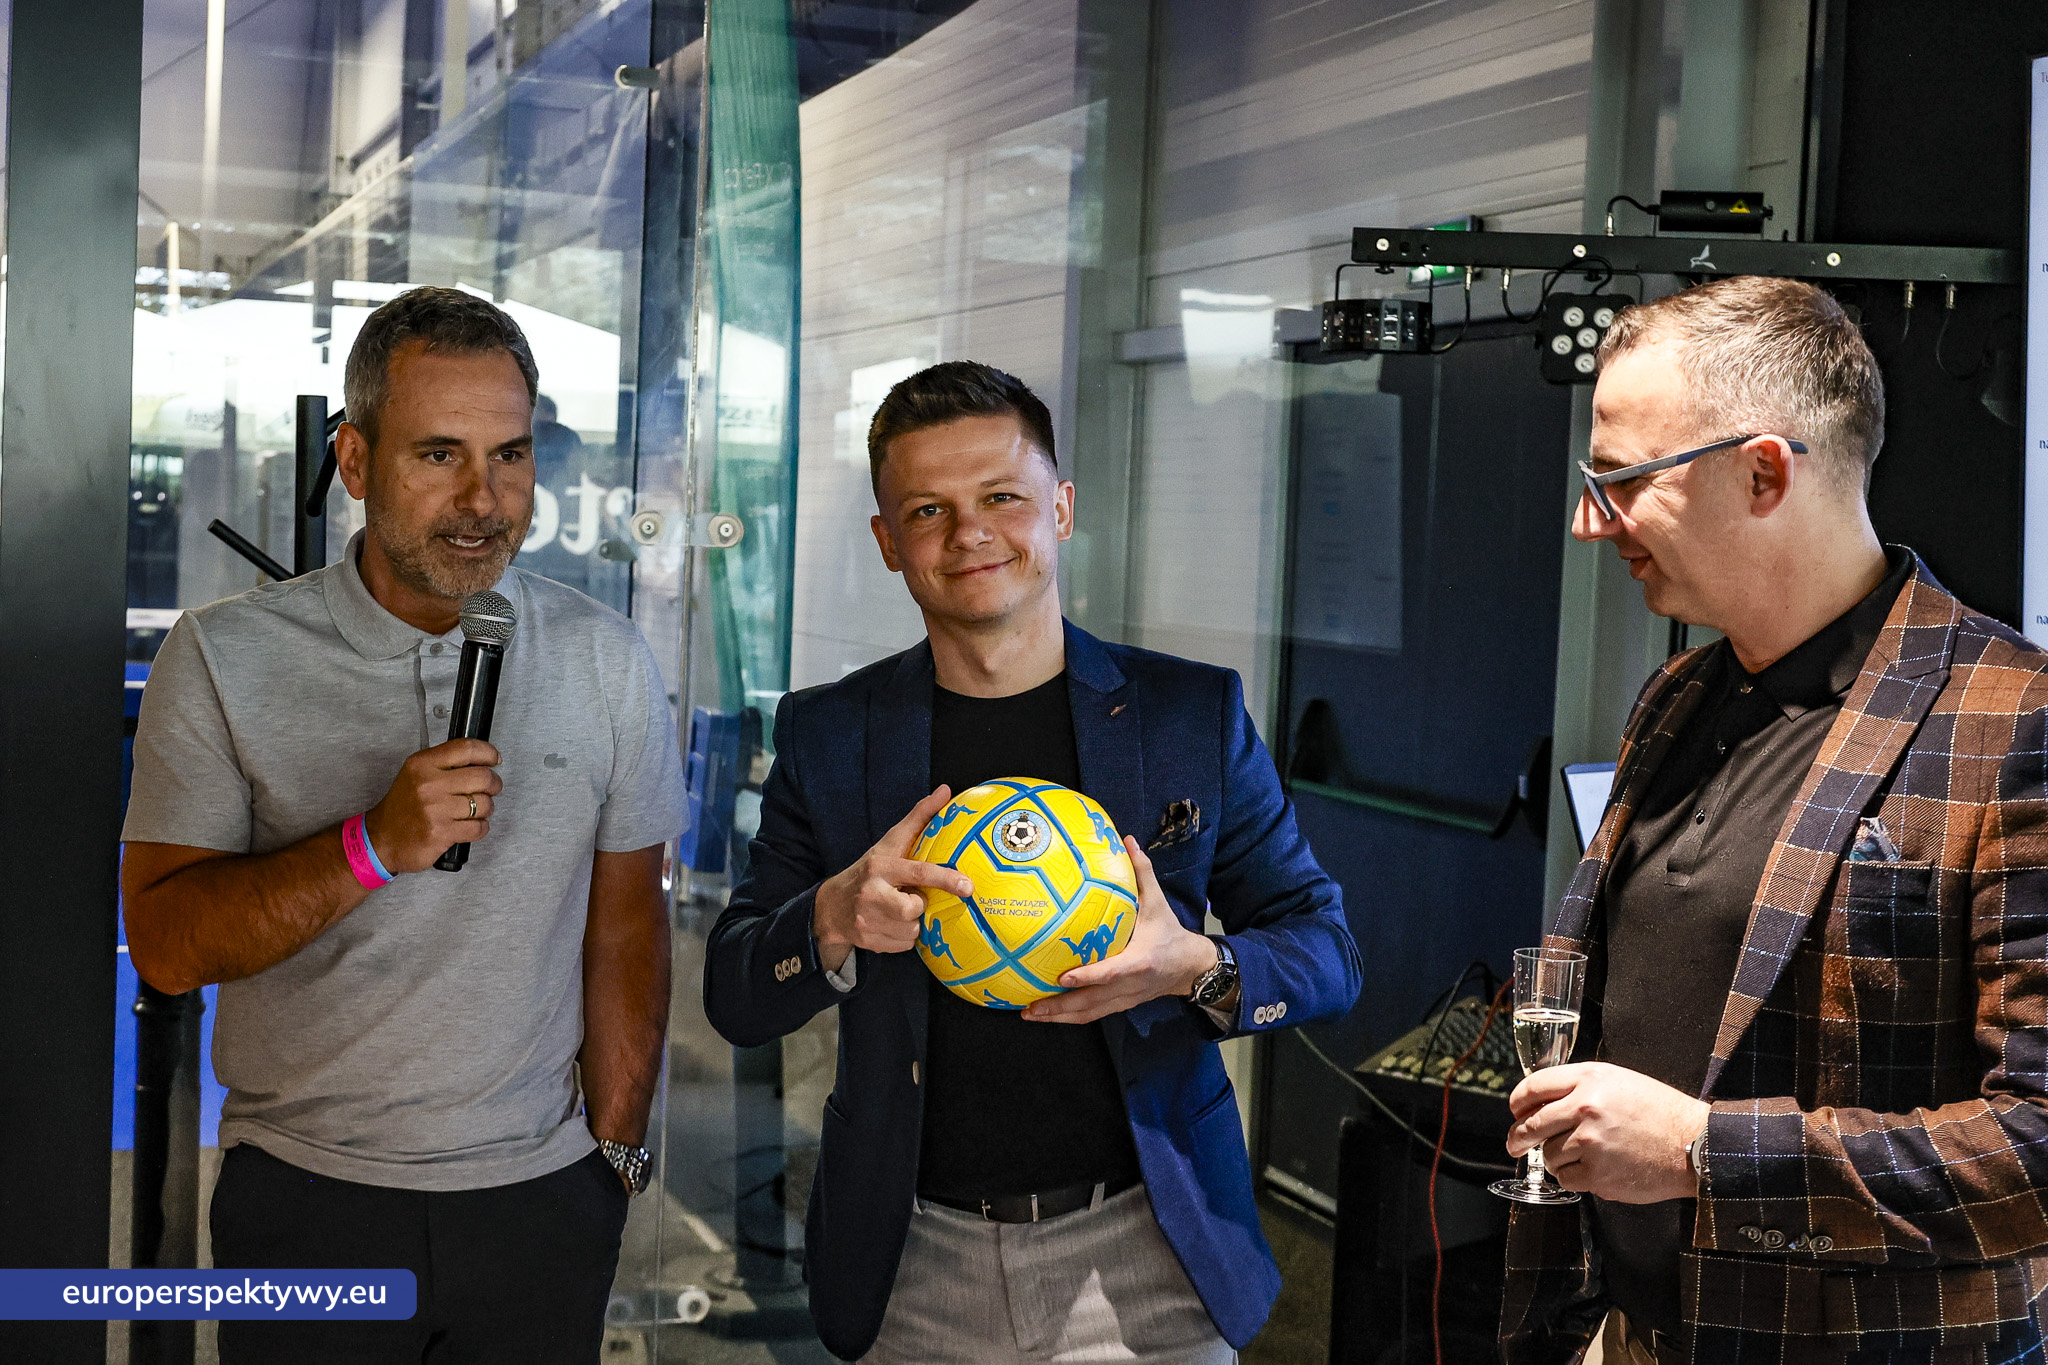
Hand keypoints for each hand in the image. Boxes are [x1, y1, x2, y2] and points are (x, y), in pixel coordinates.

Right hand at [362, 739, 501, 873]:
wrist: (381, 839)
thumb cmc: (403, 807)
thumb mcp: (416, 774)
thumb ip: (444, 763)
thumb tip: (482, 759)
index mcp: (422, 764)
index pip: (466, 749)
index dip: (488, 752)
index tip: (494, 759)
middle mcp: (428, 785)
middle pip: (483, 777)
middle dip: (494, 784)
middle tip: (491, 789)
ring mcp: (435, 810)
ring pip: (484, 804)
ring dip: (486, 809)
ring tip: (474, 810)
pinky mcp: (441, 833)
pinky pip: (479, 828)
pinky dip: (480, 827)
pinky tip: (470, 826)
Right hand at [813, 787, 973, 972]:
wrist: (831, 906)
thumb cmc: (869, 870)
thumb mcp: (890, 843)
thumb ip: (918, 817)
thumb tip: (945, 790)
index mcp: (880, 866)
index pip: (919, 872)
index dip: (946, 879)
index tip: (968, 886)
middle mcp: (872, 893)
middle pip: (914, 908)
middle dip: (917, 906)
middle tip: (906, 897)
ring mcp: (867, 920)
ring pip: (912, 930)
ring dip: (911, 923)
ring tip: (895, 911)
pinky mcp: (868, 941)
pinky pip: (904, 945)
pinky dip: (903, 937)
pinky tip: (889, 924)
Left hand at [1025, 838, 1214, 1025]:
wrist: (1190, 967)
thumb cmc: (1169, 932)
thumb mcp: (1158, 902)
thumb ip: (1143, 873)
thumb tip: (1128, 840)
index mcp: (1140, 960)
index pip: (1112, 972)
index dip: (1089, 977)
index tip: (1064, 977)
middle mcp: (1130, 985)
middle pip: (1092, 1002)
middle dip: (1060, 1006)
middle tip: (1030, 1006)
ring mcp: (1124, 999)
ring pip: (1089, 1014)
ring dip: (1059, 1017)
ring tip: (1030, 1015)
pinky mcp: (1121, 1005)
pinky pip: (1093, 1015)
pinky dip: (1069, 1018)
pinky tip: (1048, 1016)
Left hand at [1506, 1061, 1709, 1203]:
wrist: (1696, 1144)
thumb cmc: (1660, 1113)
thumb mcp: (1618, 1081)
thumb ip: (1579, 1087)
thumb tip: (1542, 1103)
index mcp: (1588, 1078)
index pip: (1533, 1087)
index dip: (1517, 1103)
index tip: (1515, 1112)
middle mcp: (1584, 1107)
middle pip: (1530, 1125)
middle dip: (1518, 1138)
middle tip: (1515, 1144)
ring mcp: (1590, 1142)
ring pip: (1548, 1155)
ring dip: (1557, 1158)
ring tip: (1585, 1155)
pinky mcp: (1597, 1173)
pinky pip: (1566, 1178)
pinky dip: (1574, 1177)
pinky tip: (1594, 1170)